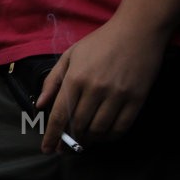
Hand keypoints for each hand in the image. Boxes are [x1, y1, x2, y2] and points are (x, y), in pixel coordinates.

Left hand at [37, 18, 167, 151]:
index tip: (47, 149)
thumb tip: (40, 105)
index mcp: (76, 78)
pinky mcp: (136, 98)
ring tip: (82, 143)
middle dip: (69, 141)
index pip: (60, 115)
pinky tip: (102, 137)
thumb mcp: (70, 55)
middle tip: (65, 149)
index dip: (52, 136)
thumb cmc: (101, 42)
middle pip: (78, 126)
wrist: (138, 30)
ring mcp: (117, 95)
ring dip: (88, 141)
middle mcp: (95, 89)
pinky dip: (110, 137)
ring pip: (99, 130)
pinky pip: (121, 127)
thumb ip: (53, 81)